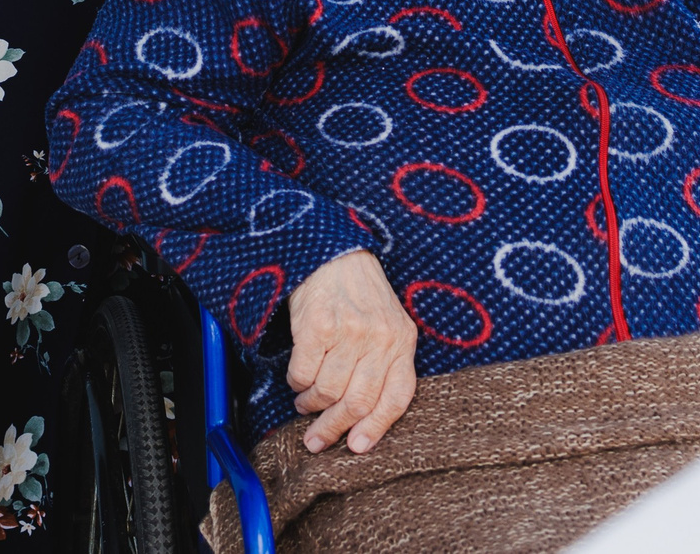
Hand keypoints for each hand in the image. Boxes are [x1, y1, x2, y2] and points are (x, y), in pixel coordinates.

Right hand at [286, 250, 416, 453]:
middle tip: (316, 439)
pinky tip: (298, 378)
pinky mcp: (318, 326)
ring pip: (328, 391)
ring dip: (311, 405)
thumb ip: (383, 364)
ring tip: (305, 402)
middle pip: (358, 402)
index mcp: (402, 341)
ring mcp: (349, 332)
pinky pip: (304, 374)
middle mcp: (380, 338)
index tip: (357, 447)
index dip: (376, 428)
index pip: (396, 397)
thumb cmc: (358, 294)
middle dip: (334, 428)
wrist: (332, 252)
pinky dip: (297, 383)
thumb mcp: (386, 325)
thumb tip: (361, 418)